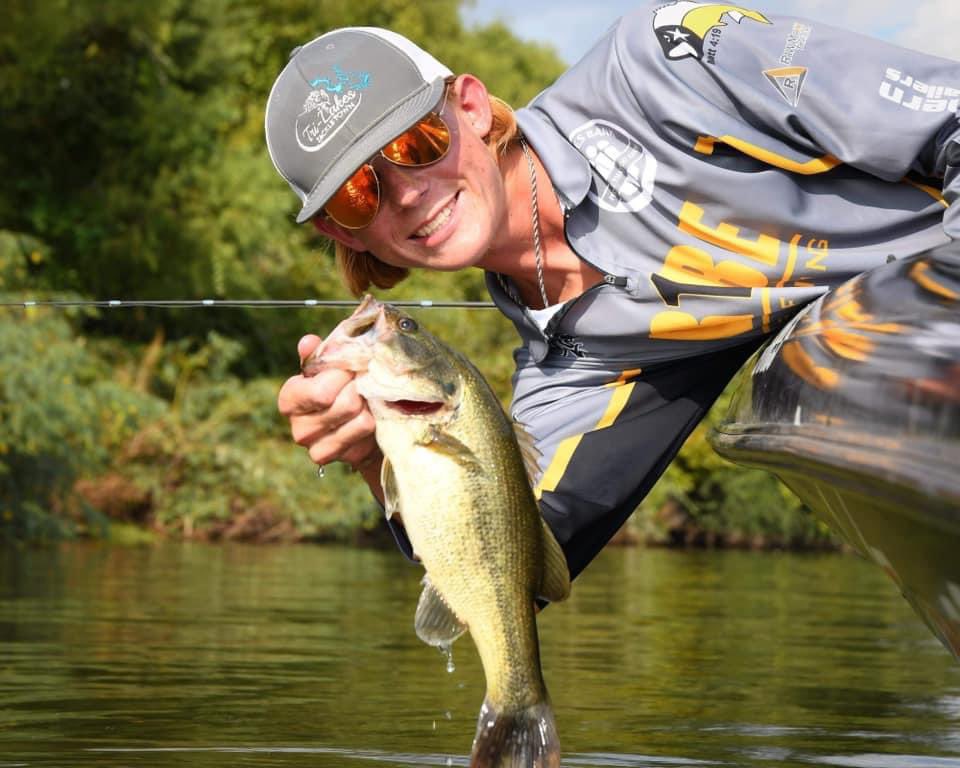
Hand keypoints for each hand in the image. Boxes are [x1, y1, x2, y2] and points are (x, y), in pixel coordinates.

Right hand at [277, 335, 381, 482]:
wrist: (353, 426)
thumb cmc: (338, 390)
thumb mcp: (327, 369)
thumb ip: (318, 355)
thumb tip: (308, 342)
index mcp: (290, 399)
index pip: (321, 392)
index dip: (343, 376)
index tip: (351, 370)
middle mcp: (298, 427)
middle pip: (345, 404)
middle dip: (360, 389)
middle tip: (363, 385)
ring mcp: (315, 446)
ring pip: (359, 419)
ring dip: (369, 405)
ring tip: (366, 400)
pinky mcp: (335, 458)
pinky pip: (365, 433)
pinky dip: (373, 422)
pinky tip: (367, 418)